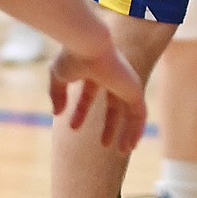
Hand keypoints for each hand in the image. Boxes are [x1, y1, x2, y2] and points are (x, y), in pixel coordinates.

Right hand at [48, 36, 145, 152]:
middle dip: (110, 125)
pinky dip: (137, 129)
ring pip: (130, 111)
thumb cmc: (73, 57)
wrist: (88, 46)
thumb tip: (57, 113)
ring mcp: (126, 82)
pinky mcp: (134, 89)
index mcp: (95, 70)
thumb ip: (57, 94)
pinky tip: (131, 145)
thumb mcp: (58, 77)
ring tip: (122, 151)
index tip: (72, 127)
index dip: (81, 111)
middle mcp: (113, 76)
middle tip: (103, 144)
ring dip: (126, 131)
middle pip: (114, 104)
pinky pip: (140, 114)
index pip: (90, 93)